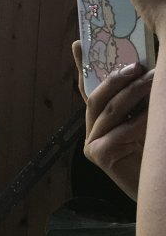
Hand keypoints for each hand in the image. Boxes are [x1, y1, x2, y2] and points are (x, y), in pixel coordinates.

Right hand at [74, 40, 150, 200]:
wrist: (163, 191)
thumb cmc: (159, 156)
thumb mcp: (153, 123)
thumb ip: (146, 104)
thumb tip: (153, 72)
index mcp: (106, 121)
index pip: (92, 89)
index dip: (84, 66)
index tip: (79, 43)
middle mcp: (95, 130)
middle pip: (97, 96)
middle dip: (117, 78)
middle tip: (139, 65)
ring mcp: (94, 144)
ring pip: (110, 109)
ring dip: (135, 92)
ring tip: (157, 79)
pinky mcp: (99, 155)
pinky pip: (119, 130)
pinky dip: (140, 122)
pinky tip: (155, 121)